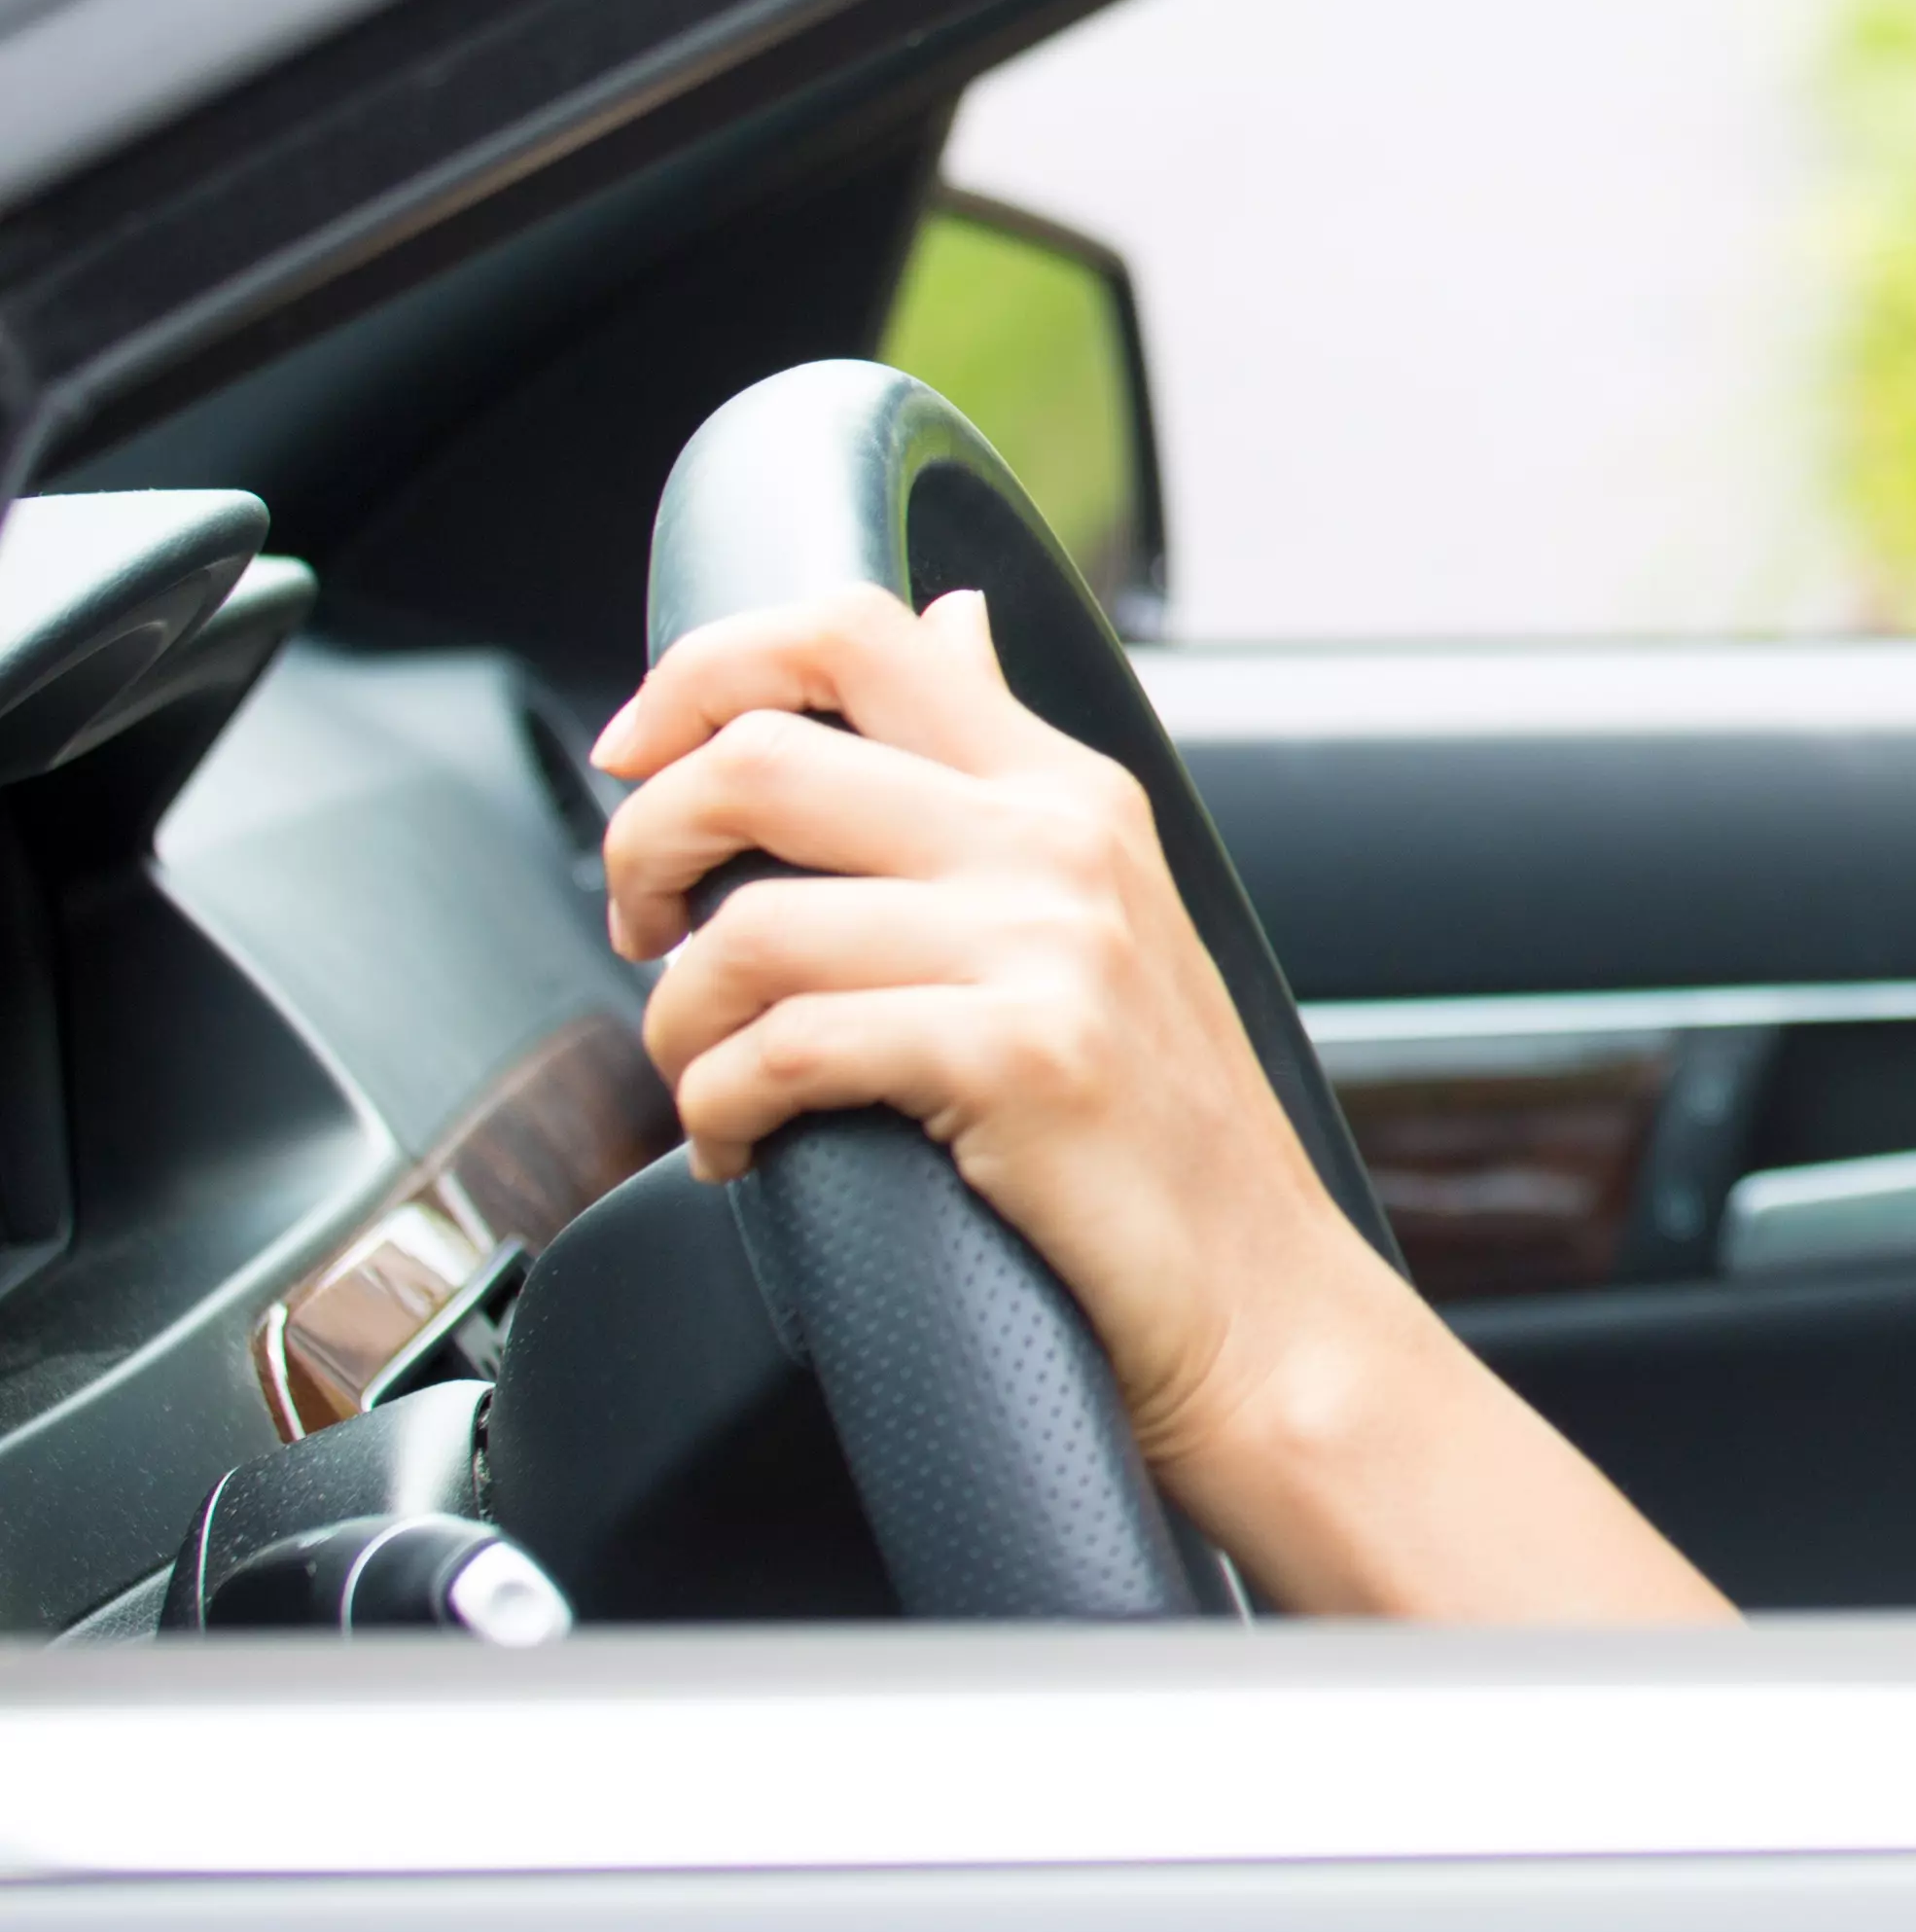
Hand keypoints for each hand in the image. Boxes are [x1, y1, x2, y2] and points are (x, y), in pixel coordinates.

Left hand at [594, 589, 1391, 1498]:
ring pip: (747, 926)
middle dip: (643, 844)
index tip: (637, 752)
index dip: (707, 669)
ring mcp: (1047, 946)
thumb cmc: (1162, 1139)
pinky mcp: (1016, 1058)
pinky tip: (739, 1152)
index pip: (857, 630)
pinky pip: (778, 1053)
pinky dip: (716, 1114)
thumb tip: (950, 625)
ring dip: (674, 1021)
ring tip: (700, 1077)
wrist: (1263, 1306)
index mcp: (1071, 790)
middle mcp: (1061, 842)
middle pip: (763, 757)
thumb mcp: (1106, 911)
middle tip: (639, 926)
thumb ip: (1003, 774)